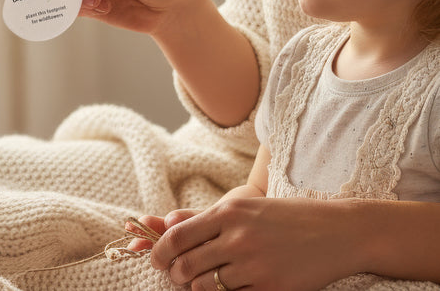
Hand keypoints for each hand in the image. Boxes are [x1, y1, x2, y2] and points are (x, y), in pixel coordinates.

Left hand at [149, 198, 352, 290]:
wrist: (336, 231)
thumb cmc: (285, 217)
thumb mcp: (246, 208)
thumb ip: (207, 219)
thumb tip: (167, 224)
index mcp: (228, 211)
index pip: (178, 236)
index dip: (160, 251)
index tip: (156, 259)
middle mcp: (237, 237)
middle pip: (186, 265)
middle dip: (175, 274)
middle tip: (176, 275)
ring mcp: (254, 265)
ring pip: (206, 286)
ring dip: (199, 287)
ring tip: (203, 281)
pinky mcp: (271, 288)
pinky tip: (235, 286)